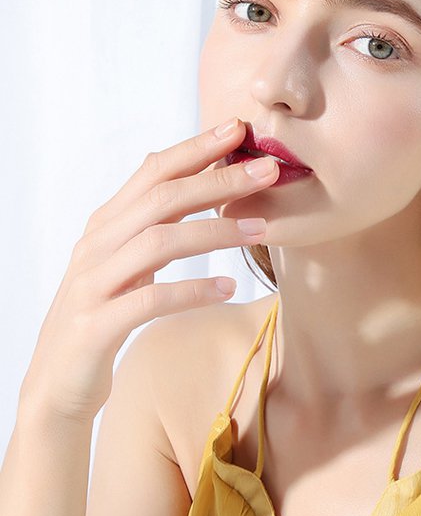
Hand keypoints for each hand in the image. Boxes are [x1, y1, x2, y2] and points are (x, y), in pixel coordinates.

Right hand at [19, 119, 278, 423]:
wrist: (57, 386)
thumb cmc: (103, 321)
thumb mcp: (126, 268)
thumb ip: (154, 231)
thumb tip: (200, 191)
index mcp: (106, 227)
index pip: (152, 172)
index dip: (196, 148)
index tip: (240, 130)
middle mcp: (96, 246)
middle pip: (160, 198)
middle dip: (217, 179)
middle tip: (268, 169)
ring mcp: (92, 285)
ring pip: (158, 242)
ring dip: (214, 232)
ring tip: (260, 229)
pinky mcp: (96, 326)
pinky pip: (150, 300)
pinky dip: (192, 291)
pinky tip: (228, 289)